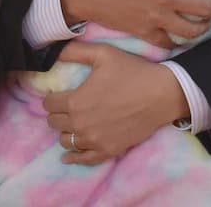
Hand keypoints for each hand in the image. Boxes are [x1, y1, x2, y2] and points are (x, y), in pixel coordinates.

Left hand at [43, 43, 189, 164]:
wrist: (161, 94)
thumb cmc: (132, 72)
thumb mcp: (103, 53)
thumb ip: (74, 51)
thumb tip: (52, 50)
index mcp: (75, 101)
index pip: (49, 104)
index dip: (51, 97)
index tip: (58, 94)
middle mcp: (81, 124)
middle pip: (54, 123)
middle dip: (57, 113)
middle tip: (67, 107)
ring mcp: (94, 140)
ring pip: (66, 141)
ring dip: (66, 131)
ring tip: (73, 124)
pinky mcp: (108, 150)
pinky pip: (83, 159)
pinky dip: (74, 157)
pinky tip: (68, 156)